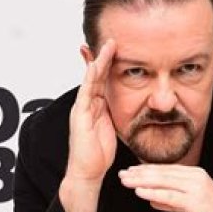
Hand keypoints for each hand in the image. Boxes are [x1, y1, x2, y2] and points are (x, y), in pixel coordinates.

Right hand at [66, 39, 116, 181]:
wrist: (88, 172)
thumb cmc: (99, 153)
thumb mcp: (112, 127)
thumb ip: (116, 113)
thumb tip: (131, 104)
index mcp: (95, 106)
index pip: (101, 79)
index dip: (108, 64)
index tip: (116, 48)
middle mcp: (87, 104)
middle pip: (95, 75)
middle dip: (103, 57)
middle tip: (111, 39)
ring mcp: (82, 108)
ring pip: (90, 80)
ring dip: (98, 62)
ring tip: (106, 47)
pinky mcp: (80, 116)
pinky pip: (85, 94)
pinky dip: (89, 80)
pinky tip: (94, 68)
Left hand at [118, 165, 212, 211]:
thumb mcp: (191, 205)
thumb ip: (172, 201)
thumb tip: (153, 199)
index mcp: (195, 174)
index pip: (166, 169)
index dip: (146, 170)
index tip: (130, 171)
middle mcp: (195, 176)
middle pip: (162, 173)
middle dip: (140, 174)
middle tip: (122, 174)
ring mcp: (196, 187)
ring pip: (163, 181)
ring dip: (142, 181)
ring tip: (126, 181)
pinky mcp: (195, 201)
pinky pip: (169, 195)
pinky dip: (153, 193)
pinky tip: (140, 192)